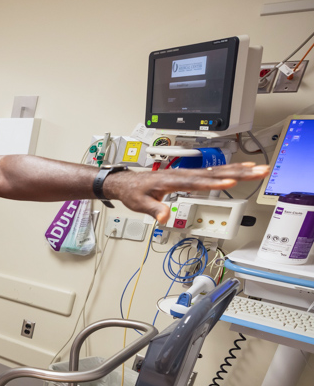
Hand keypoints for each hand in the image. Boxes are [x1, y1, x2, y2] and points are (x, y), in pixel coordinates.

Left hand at [104, 162, 269, 223]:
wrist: (127, 183)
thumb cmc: (134, 192)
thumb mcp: (140, 204)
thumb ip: (153, 210)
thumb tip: (163, 216)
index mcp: (172, 180)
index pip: (197, 182)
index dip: (214, 183)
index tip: (230, 182)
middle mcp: (183, 174)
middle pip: (215, 173)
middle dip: (238, 172)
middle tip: (258, 171)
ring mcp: (188, 174)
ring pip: (217, 170)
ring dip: (239, 169)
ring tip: (258, 168)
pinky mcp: (190, 176)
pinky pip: (212, 172)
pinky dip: (229, 170)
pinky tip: (241, 170)